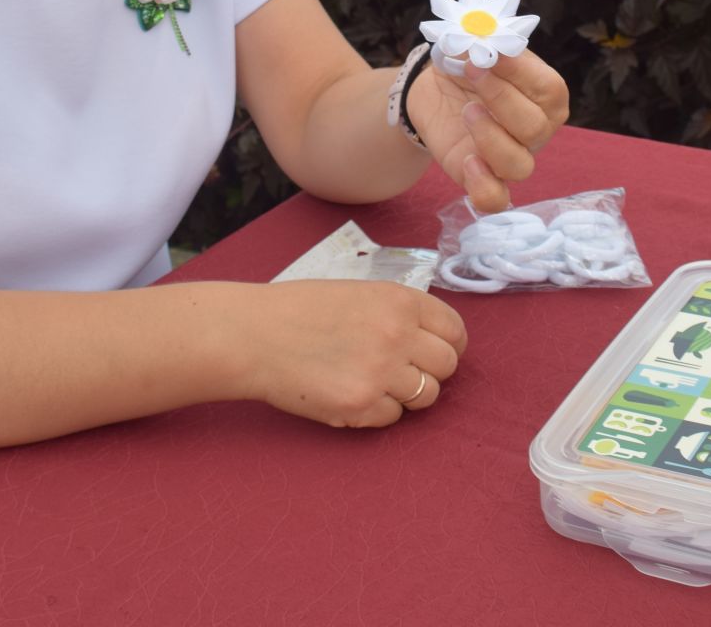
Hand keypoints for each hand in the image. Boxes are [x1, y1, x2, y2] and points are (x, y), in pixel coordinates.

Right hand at [248, 280, 466, 427]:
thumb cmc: (301, 310)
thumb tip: (431, 338)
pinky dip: (377, 411)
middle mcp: (397, 335)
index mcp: (399, 301)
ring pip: (426, 396)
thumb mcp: (360, 292)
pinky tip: (351, 394)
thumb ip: (398, 312)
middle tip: (404, 371)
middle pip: (447, 366)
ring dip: (407, 394)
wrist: (255, 335)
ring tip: (375, 382)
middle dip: (431, 371)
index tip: (436, 351)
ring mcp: (380, 374)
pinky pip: (391, 417)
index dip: (448, 344)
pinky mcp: (359, 407)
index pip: (455, 330)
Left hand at [406, 50, 569, 212]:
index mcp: (546, 96)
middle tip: (471, 72)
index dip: (519, 71)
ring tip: (467, 112)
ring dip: (489, 136)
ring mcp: (513, 157)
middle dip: (499, 97)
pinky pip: (496, 199)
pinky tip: (468, 160)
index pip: (549, 90)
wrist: (437, 91)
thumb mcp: (475, 45)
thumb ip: (483, 41)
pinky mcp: (484, 178)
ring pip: (519, 165)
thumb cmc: (468, 65)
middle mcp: (537, 130)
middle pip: (534, 128)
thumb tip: (481, 38)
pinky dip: (484, 185)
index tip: (488, 52)